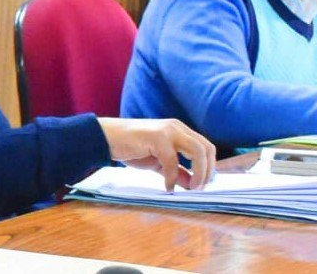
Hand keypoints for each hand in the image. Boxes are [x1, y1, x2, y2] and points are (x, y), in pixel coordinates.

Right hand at [97, 117, 215, 190]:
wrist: (106, 138)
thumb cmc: (131, 148)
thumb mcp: (158, 162)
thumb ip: (176, 171)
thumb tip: (192, 185)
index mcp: (179, 130)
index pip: (206, 147)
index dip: (209, 167)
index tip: (204, 185)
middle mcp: (177, 127)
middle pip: (207, 148)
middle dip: (207, 171)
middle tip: (200, 189)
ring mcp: (168, 130)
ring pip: (197, 151)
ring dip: (198, 173)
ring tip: (191, 188)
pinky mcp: (157, 137)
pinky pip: (172, 160)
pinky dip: (172, 177)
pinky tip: (167, 186)